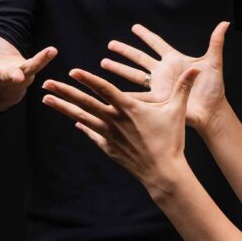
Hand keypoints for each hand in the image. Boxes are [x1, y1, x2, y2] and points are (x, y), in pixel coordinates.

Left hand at [42, 66, 199, 194]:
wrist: (163, 172)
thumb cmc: (171, 139)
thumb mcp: (177, 110)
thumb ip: (183, 86)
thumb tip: (196, 68)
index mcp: (128, 108)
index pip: (104, 90)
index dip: (88, 79)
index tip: (72, 71)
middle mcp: (114, 121)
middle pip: (84, 103)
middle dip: (64, 92)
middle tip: (45, 84)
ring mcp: (109, 135)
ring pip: (82, 118)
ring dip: (64, 108)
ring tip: (47, 100)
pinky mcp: (109, 148)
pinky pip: (92, 134)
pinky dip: (83, 127)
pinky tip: (74, 123)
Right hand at [100, 21, 229, 132]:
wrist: (212, 112)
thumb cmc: (214, 88)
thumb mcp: (214, 63)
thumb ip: (216, 42)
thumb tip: (225, 23)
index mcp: (175, 60)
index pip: (157, 43)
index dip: (146, 35)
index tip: (134, 27)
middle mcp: (164, 72)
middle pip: (140, 58)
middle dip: (125, 51)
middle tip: (110, 44)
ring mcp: (158, 86)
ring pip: (134, 75)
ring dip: (119, 69)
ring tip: (103, 62)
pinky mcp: (157, 101)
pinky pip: (138, 96)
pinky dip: (124, 95)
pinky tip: (111, 91)